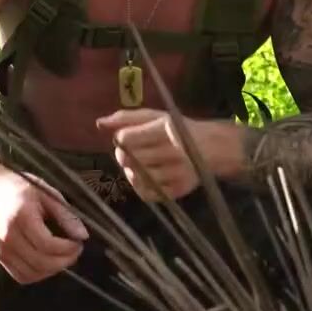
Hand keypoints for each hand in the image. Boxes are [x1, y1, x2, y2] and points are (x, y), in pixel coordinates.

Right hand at [0, 169, 88, 284]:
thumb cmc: (21, 188)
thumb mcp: (47, 194)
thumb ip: (65, 215)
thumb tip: (82, 236)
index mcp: (21, 217)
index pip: (47, 244)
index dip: (68, 248)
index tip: (78, 243)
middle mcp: (9, 236)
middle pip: (41, 262)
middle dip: (64, 261)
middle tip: (75, 251)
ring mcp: (2, 249)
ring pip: (32, 273)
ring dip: (52, 270)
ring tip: (62, 257)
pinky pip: (22, 276)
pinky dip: (38, 274)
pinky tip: (47, 262)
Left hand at [96, 110, 243, 201]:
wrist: (212, 149)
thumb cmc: (178, 129)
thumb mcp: (156, 116)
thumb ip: (126, 118)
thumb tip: (99, 123)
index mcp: (166, 129)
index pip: (125, 139)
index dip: (121, 140)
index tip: (127, 139)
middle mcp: (173, 152)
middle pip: (128, 159)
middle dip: (124, 157)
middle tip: (132, 154)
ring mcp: (177, 173)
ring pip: (136, 177)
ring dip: (132, 172)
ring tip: (140, 165)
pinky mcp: (178, 190)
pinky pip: (147, 194)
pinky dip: (141, 187)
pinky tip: (146, 177)